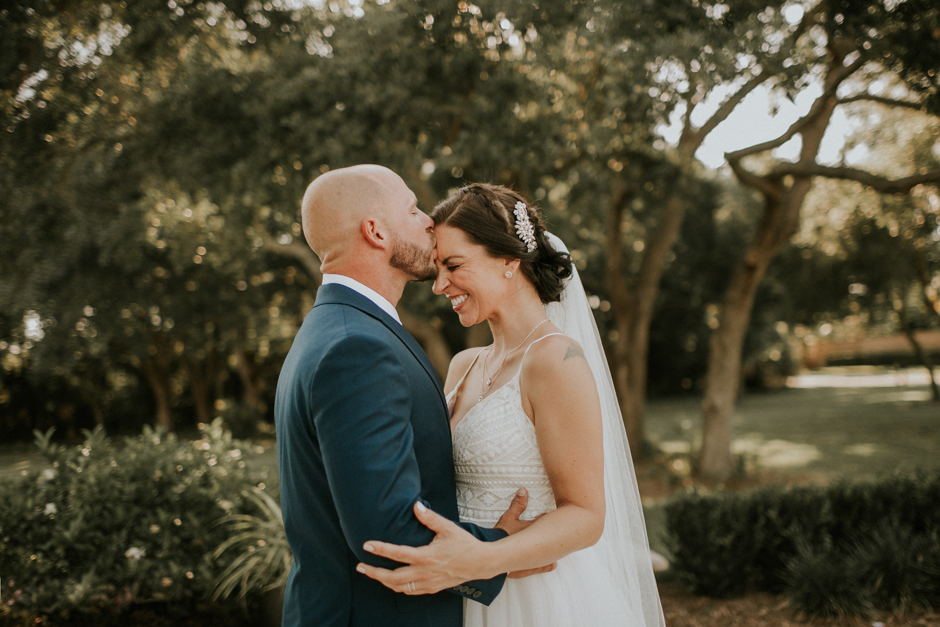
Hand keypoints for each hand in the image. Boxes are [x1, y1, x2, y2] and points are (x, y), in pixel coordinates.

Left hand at [356, 501, 485, 594]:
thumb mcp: (448, 528)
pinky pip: (410, 592)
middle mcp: (425, 572)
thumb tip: (416, 506)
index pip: (398, 554)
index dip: (380, 549)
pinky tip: (392, 582)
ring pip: (400, 587)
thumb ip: (430, 518)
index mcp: (428, 556)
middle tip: (361, 566)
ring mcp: (428, 583)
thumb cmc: (465, 544)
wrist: (480, 563)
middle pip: (393, 577)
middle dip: (374, 572)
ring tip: (371, 573)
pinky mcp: (432, 588)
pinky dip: (398, 588)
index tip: (367, 545)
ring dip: (383, 581)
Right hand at [496, 487, 557, 577]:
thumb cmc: (501, 536)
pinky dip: (550, 563)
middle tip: (554, 527)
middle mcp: (539, 543)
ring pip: (554, 551)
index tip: (549, 515)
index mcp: (534, 528)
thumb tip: (524, 490)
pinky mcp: (535, 566)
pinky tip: (553, 562)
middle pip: (552, 535)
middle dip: (553, 531)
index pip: (546, 520)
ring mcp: (539, 555)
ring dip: (553, 546)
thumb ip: (517, 504)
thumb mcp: (508, 518)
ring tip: (554, 544)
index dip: (548, 517)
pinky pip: (549, 565)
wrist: (494, 556)